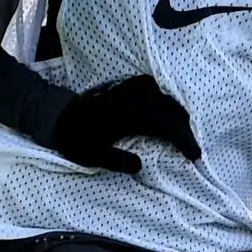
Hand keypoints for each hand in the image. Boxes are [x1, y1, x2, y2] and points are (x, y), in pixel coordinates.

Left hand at [46, 76, 200, 174]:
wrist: (57, 116)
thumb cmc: (75, 139)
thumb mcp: (93, 156)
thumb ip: (117, 162)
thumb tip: (140, 166)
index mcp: (127, 116)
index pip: (165, 125)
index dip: (183, 140)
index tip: (194, 155)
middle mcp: (131, 99)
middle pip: (169, 109)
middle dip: (184, 128)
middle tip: (190, 146)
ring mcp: (128, 89)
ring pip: (163, 97)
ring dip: (176, 113)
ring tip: (182, 130)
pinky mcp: (123, 85)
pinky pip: (151, 87)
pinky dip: (163, 99)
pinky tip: (164, 109)